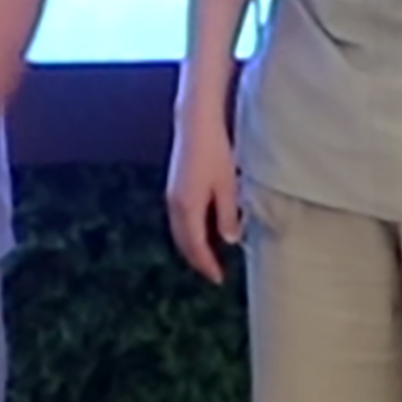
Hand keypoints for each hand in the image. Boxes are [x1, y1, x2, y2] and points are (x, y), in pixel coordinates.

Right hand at [162, 117, 244, 284]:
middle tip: (212, 271)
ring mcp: (172, 195)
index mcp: (188, 207)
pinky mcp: (174, 186)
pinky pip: (179, 218)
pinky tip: (202, 229)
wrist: (195, 123)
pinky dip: (189, 230)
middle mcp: (175, 204)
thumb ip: (227, 216)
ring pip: (179, 230)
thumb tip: (229, 239)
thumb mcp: (227, 186)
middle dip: (196, 258)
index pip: (195, 246)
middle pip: (183, 241)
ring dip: (192, 245)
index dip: (206, 264)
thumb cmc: (215, 152)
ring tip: (208, 254)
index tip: (218, 278)